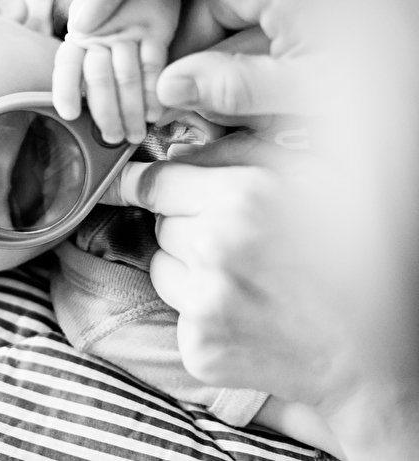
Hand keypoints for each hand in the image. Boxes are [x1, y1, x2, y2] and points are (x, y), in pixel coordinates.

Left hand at [53, 0, 180, 142]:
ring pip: (126, 77)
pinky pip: (152, 65)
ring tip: (135, 136)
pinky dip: (153, 93)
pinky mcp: (155, 26)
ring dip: (131, 112)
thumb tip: (84, 107)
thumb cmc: (115, 10)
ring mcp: (127, 28)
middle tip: (112, 138)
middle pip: (98, 78)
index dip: (66, 91)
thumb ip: (87, 62)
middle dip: (105, 114)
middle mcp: (99, 30)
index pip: (67, 65)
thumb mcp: (93, 27)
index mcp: (78, 34)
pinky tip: (154, 115)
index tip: (70, 114)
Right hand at [67, 0, 373, 118]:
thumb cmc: (396, 72)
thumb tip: (169, 88)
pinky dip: (216, 57)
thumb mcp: (317, 89)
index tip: (84, 21)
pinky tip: (223, 94)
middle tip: (156, 102)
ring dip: (190, 59)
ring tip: (193, 108)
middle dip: (159, 46)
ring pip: (203, 11)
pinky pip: (229, 19)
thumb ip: (239, 88)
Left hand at [102, 133, 418, 458]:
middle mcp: (217, 248)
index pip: (155, 182)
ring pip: (162, 267)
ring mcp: (205, 303)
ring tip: (245, 278)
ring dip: (188, 267)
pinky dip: (198, 310)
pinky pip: (175, 312)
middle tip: (236, 241)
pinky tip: (243, 312)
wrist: (370, 349)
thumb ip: (236, 153)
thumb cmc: (348, 255)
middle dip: (185, 226)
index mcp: (244, 198)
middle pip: (161, 225)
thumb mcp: (307, 178)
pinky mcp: (199, 347)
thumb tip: (174, 154)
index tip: (131, 184)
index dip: (141, 183)